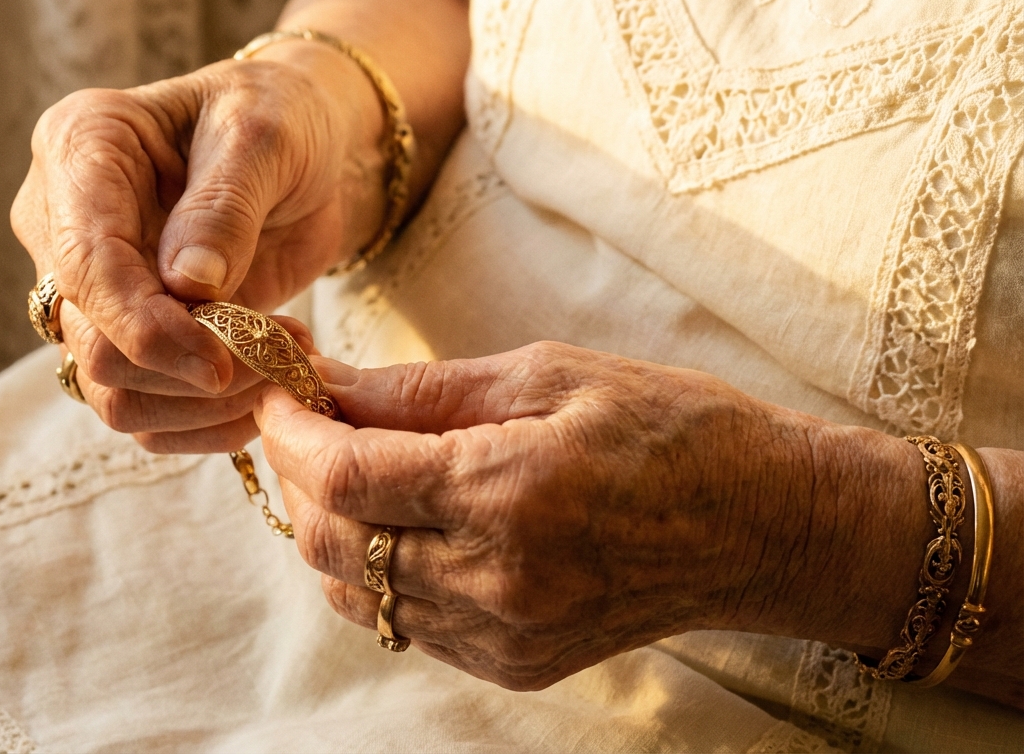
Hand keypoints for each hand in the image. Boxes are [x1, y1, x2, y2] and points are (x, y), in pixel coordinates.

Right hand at [11, 44, 384, 452]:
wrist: (305, 148)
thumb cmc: (279, 117)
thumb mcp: (264, 136)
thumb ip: (223, 206)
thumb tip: (187, 286)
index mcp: (78, 149)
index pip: (85, 264)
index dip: (146, 326)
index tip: (221, 361)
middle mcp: (63, 225)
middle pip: (90, 341)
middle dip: (188, 369)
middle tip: (282, 355)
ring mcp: (90, 289)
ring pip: (111, 391)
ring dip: (204, 403)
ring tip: (286, 360)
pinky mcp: (128, 336)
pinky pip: (145, 412)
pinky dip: (208, 420)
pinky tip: (267, 387)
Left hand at [256, 342, 845, 689]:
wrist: (762, 525)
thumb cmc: (669, 430)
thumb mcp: (547, 376)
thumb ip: (422, 390)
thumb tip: (326, 382)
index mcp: (508, 494)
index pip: (347, 477)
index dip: (290, 431)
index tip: (277, 388)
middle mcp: (497, 581)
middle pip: (332, 542)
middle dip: (295, 475)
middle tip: (302, 420)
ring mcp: (503, 636)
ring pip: (354, 592)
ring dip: (328, 525)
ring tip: (347, 465)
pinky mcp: (512, 664)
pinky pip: (401, 624)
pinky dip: (374, 570)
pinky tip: (397, 520)